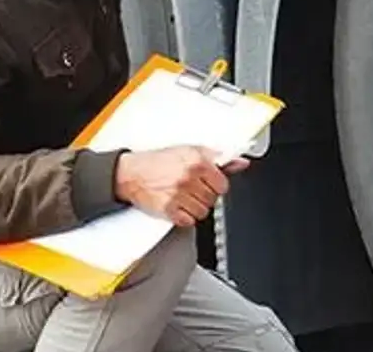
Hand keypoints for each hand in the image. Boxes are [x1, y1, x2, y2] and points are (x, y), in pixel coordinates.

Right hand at [113, 146, 250, 226]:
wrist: (131, 173)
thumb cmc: (159, 161)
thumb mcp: (190, 151)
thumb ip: (218, 158)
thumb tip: (241, 162)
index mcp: (197, 161)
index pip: (223, 184)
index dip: (216, 185)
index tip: (209, 184)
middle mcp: (189, 178)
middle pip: (213, 199)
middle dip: (204, 196)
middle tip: (192, 189)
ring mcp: (179, 195)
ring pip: (202, 212)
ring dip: (195, 207)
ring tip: (184, 197)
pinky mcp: (169, 210)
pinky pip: (188, 221)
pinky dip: (184, 217)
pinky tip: (177, 206)